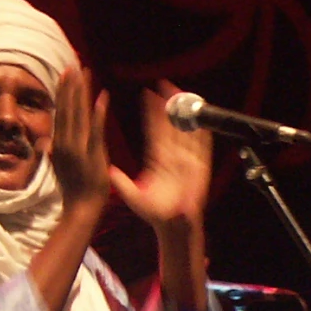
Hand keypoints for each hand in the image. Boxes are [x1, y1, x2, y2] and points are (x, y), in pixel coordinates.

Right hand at [50, 66, 111, 214]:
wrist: (81, 208)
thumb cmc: (72, 189)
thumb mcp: (59, 167)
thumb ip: (52, 151)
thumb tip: (44, 142)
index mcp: (59, 143)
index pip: (61, 111)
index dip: (63, 92)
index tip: (65, 74)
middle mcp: (66, 141)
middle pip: (68, 107)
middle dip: (70, 85)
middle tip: (73, 65)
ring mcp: (79, 147)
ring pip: (79, 113)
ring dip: (82, 92)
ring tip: (85, 73)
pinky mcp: (93, 154)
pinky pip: (96, 129)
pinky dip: (99, 113)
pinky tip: (102, 96)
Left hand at [110, 81, 210, 230]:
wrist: (173, 227)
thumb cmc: (155, 214)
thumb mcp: (133, 196)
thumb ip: (122, 183)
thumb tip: (107, 170)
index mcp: (158, 160)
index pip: (154, 130)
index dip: (151, 113)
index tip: (148, 93)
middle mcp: (174, 158)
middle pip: (171, 126)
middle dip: (169, 105)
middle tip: (165, 84)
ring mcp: (188, 162)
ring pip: (187, 133)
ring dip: (186, 115)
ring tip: (184, 95)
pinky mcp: (200, 170)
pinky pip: (202, 149)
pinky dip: (203, 136)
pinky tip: (203, 121)